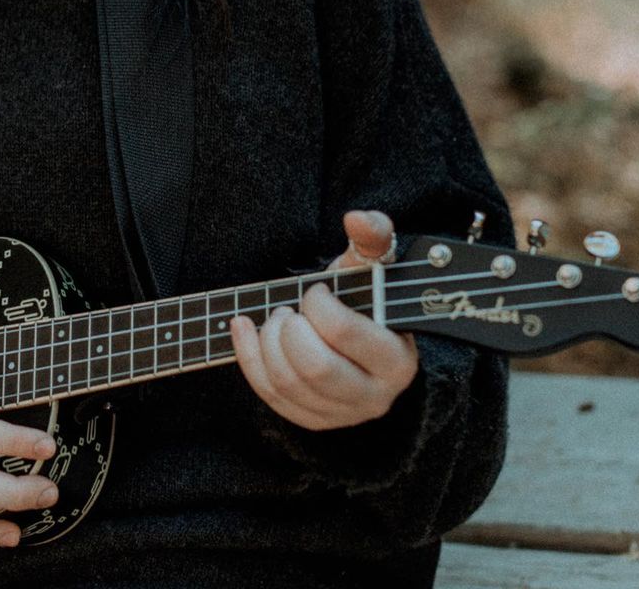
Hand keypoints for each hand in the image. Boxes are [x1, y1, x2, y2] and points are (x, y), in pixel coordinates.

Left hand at [230, 210, 418, 430]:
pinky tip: (241, 326)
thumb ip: (373, 236)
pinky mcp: (312, 419)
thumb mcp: (370, 264)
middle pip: (315, 368)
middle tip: (289, 309)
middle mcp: (375, 397)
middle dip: (289, 329)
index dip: (317, 303)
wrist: (353, 333)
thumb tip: (357, 219)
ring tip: (275, 317)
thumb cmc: (362, 297)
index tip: (316, 291)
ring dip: (268, 341)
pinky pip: (270, 395)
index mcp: (397, 361)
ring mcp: (342, 415)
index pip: (342, 331)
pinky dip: (247, 356)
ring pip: (288, 384)